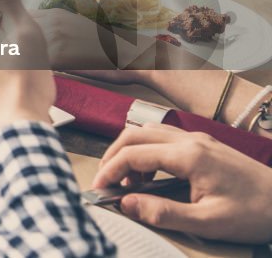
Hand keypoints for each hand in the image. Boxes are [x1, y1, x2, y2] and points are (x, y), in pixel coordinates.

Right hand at [93, 124, 271, 243]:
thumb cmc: (255, 212)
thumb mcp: (208, 222)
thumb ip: (164, 213)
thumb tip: (128, 204)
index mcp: (189, 156)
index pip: (133, 154)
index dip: (110, 170)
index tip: (99, 188)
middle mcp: (190, 140)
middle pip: (134, 135)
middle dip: (113, 156)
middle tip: (105, 181)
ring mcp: (198, 139)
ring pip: (148, 132)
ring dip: (129, 151)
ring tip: (127, 180)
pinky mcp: (205, 145)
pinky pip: (164, 137)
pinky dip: (147, 151)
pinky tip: (151, 174)